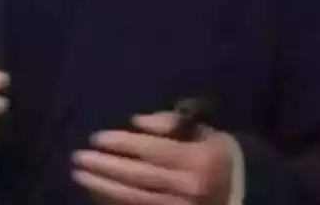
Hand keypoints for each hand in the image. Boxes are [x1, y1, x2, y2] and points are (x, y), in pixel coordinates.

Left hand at [72, 112, 241, 204]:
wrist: (239, 192)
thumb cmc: (217, 155)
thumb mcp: (205, 132)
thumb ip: (174, 124)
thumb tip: (137, 122)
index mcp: (198, 159)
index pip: (153, 150)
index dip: (123, 143)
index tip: (97, 137)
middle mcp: (188, 186)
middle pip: (138, 176)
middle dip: (105, 166)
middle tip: (79, 157)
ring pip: (133, 198)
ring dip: (102, 187)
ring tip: (80, 175)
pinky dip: (113, 202)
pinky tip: (97, 192)